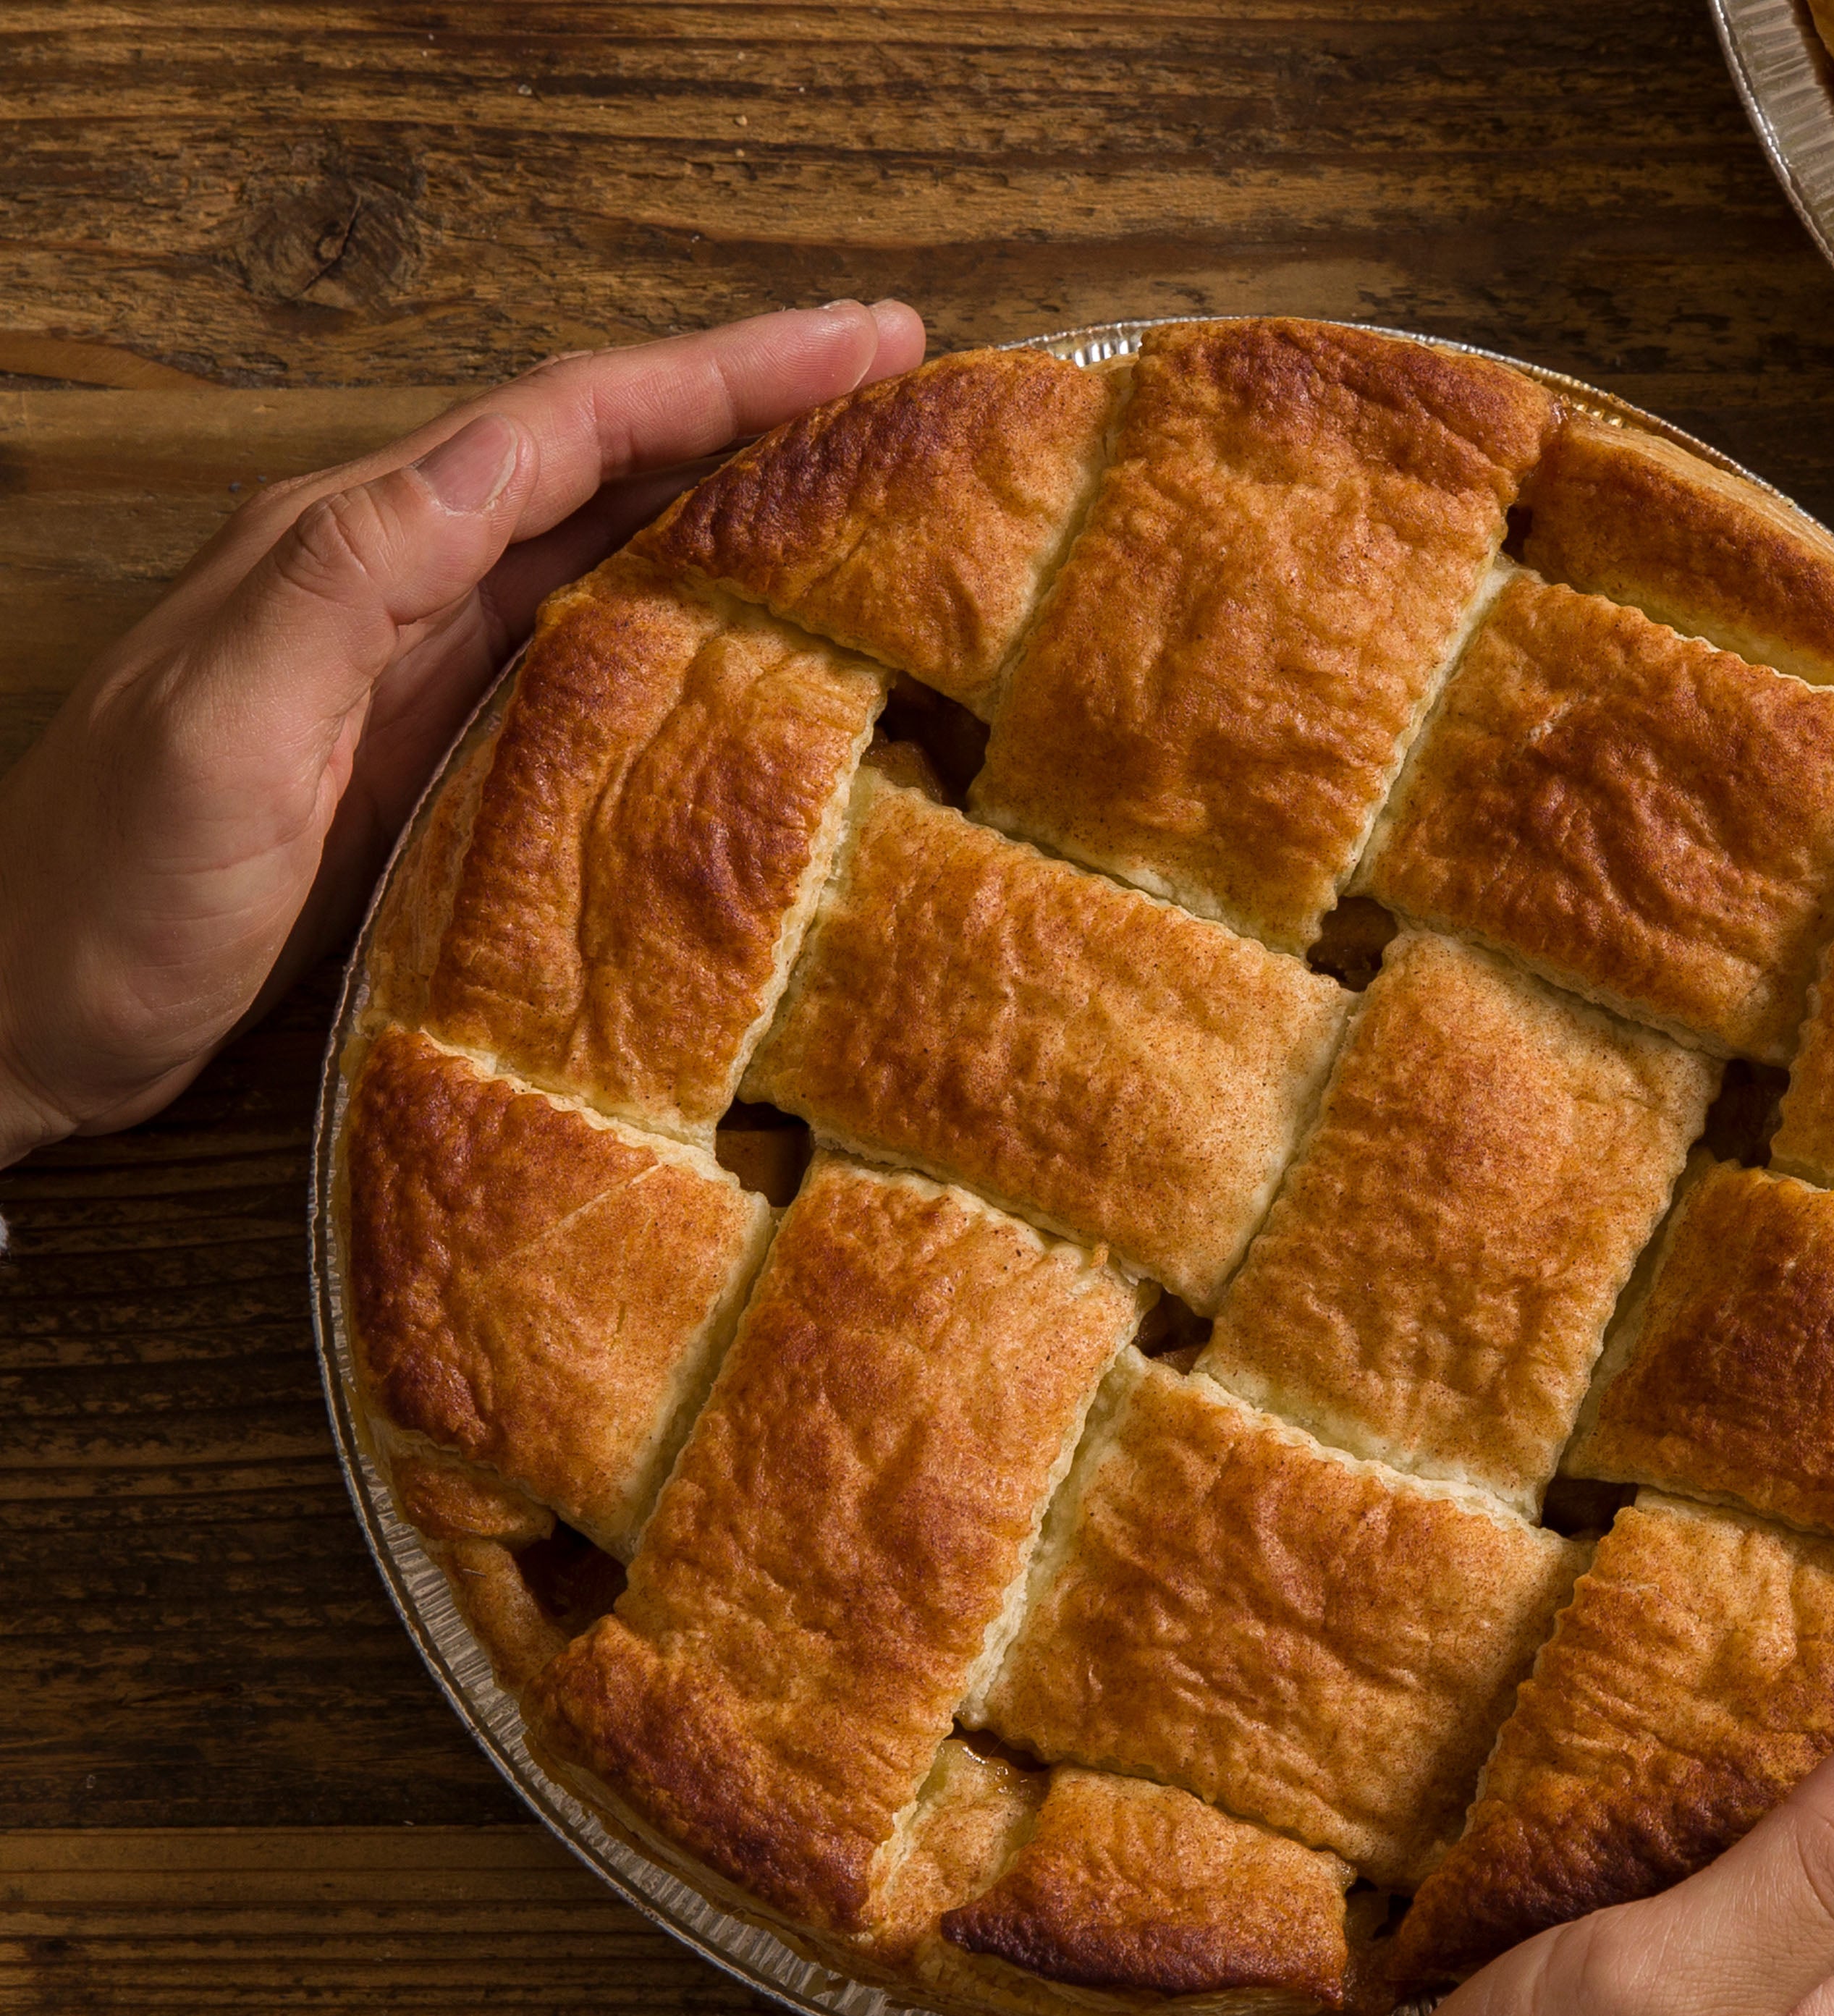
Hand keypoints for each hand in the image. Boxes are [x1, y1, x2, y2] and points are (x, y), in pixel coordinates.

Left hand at [0, 298, 925, 1167]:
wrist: (31, 1016)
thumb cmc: (110, 886)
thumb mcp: (213, 727)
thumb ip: (340, 584)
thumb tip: (493, 460)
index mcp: (352, 547)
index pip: (564, 426)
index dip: (719, 376)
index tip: (863, 342)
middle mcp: (398, 582)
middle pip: (604, 464)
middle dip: (755, 413)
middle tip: (906, 391)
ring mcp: (423, 670)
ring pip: (608, 549)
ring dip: (735, 504)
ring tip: (868, 488)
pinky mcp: (441, 754)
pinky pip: (590, 659)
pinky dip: (686, 623)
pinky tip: (756, 641)